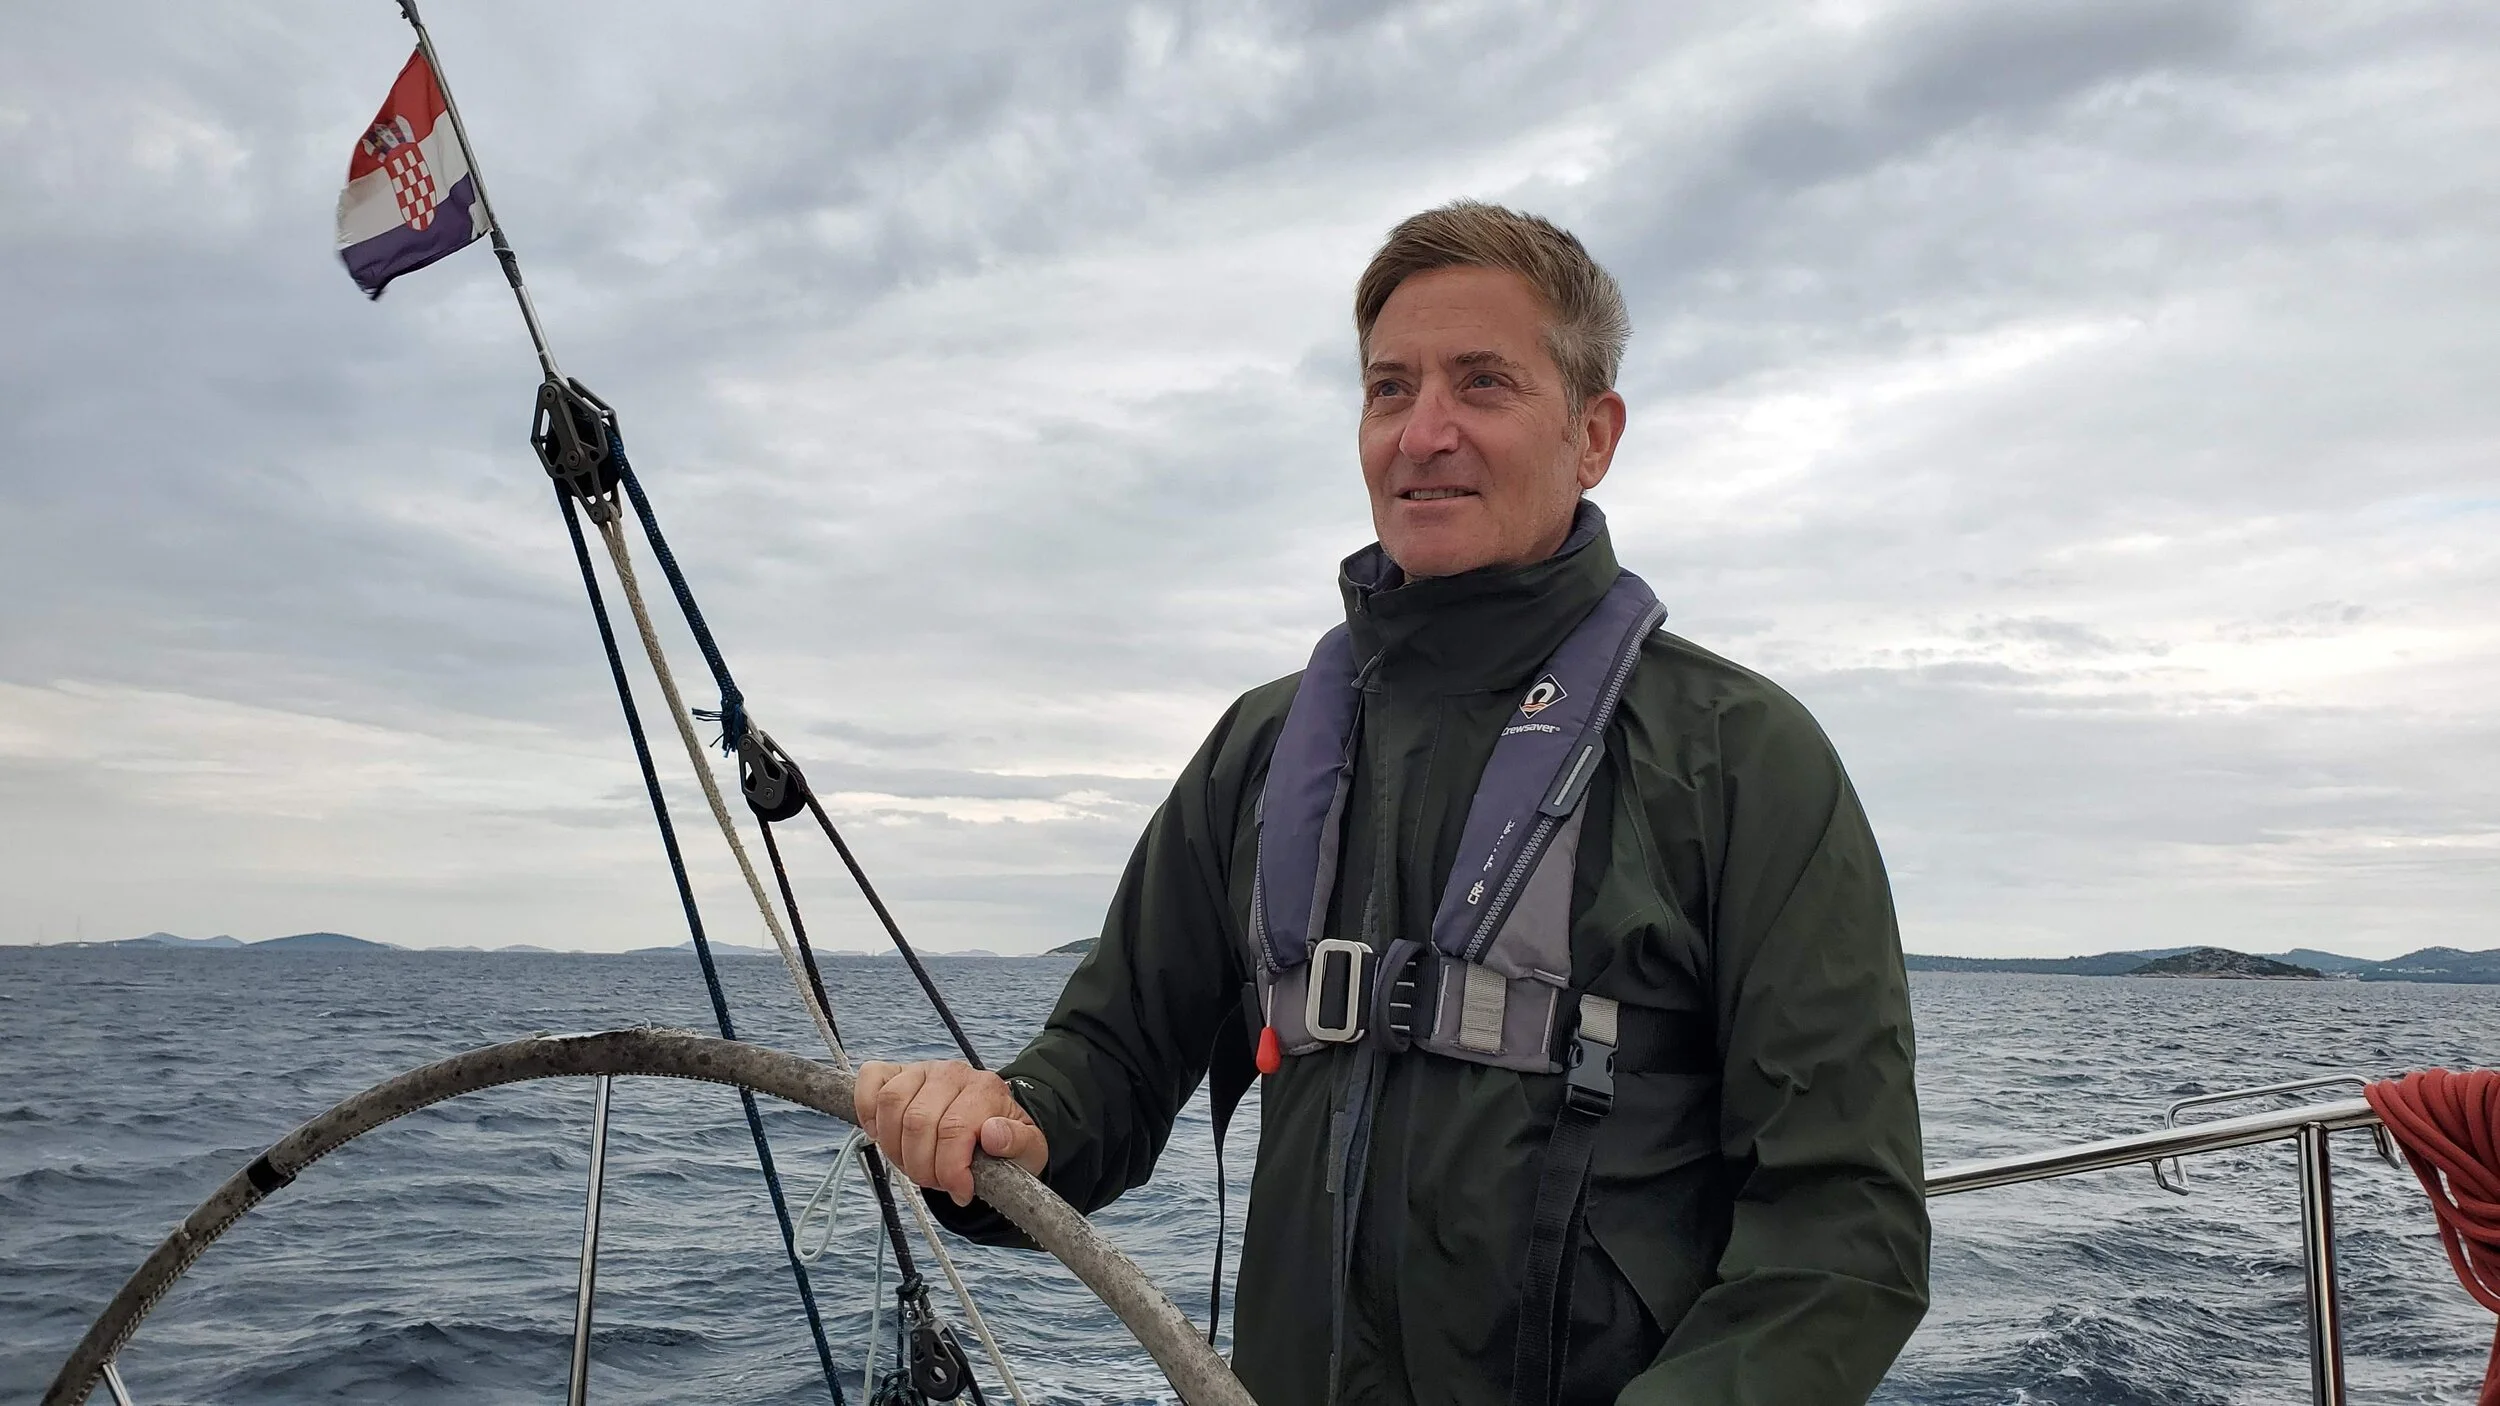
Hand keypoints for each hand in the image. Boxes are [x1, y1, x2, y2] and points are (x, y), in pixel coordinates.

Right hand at [853, 1059, 1049, 1206]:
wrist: (989, 1124)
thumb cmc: (1006, 1142)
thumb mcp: (1029, 1150)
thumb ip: (1018, 1143)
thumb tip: (993, 1134)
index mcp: (986, 1090)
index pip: (954, 1129)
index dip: (950, 1170)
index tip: (960, 1192)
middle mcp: (953, 1074)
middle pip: (917, 1122)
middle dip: (922, 1166)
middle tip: (935, 1182)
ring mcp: (922, 1070)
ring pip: (891, 1103)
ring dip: (895, 1147)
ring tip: (913, 1165)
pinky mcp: (897, 1072)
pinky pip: (870, 1080)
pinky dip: (867, 1111)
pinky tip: (881, 1136)